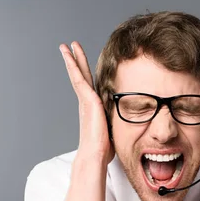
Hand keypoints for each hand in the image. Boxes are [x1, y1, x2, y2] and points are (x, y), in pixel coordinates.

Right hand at [60, 41, 113, 163]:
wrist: (95, 154)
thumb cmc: (104, 148)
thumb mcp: (114, 130)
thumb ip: (118, 122)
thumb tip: (133, 125)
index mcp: (93, 108)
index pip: (90, 86)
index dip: (87, 74)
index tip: (84, 64)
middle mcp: (87, 102)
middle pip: (81, 76)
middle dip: (77, 61)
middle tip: (71, 48)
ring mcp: (85, 100)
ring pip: (78, 74)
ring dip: (73, 59)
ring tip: (67, 46)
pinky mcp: (87, 100)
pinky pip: (78, 78)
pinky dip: (73, 66)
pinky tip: (70, 55)